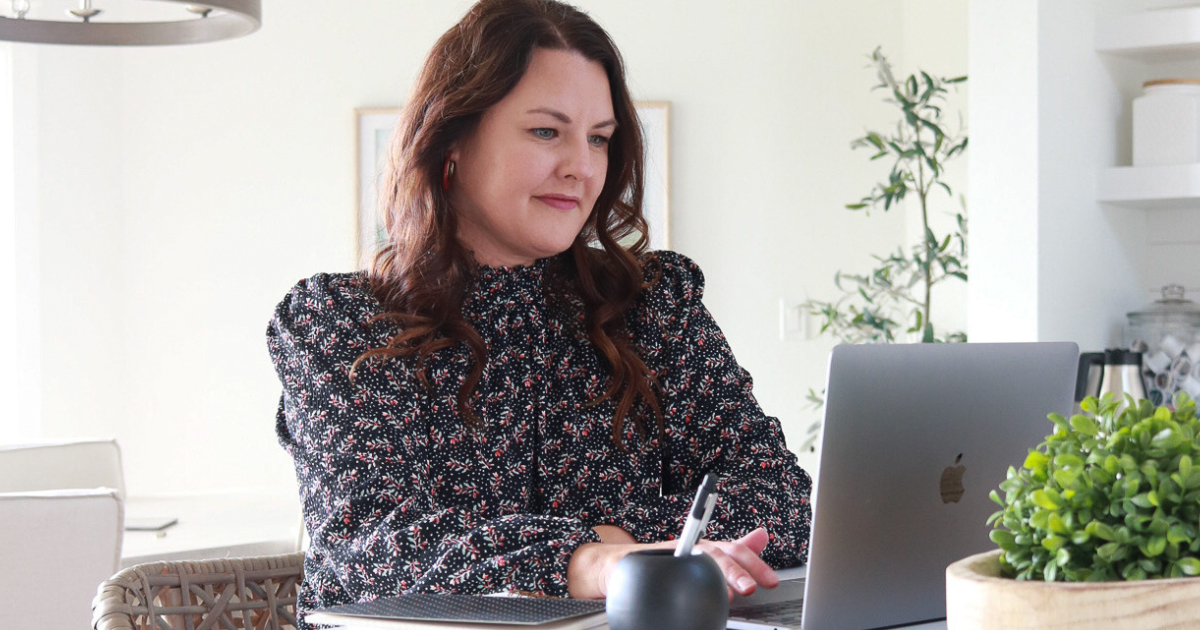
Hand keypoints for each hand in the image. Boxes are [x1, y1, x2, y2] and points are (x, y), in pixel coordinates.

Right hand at [567, 527, 777, 599]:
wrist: (620, 565)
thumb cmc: (667, 561)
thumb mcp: (707, 555)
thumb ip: (735, 549)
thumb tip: (762, 536)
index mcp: (706, 547)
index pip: (734, 551)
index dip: (754, 564)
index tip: (770, 581)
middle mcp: (691, 547)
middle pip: (716, 554)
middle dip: (735, 570)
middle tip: (750, 588)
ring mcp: (671, 555)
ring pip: (696, 560)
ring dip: (715, 576)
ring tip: (729, 594)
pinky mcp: (651, 564)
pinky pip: (669, 569)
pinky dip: (682, 577)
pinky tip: (692, 589)